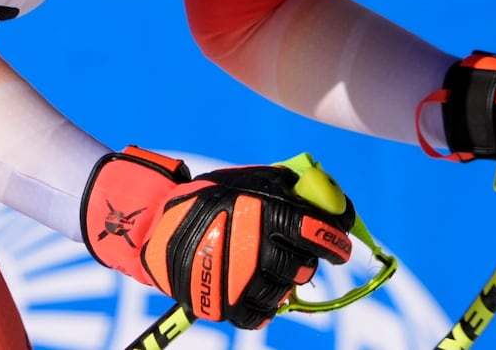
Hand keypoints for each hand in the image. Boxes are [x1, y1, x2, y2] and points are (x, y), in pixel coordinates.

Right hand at [81, 147, 353, 327]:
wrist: (155, 226)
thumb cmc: (212, 199)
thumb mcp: (251, 181)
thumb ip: (293, 189)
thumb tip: (339, 206)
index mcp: (263, 212)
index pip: (316, 233)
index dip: (334, 242)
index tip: (339, 248)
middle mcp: (253, 247)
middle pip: (303, 266)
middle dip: (306, 260)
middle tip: (299, 253)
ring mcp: (238, 280)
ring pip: (285, 291)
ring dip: (285, 280)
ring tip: (269, 267)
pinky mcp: (223, 306)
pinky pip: (262, 315)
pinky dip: (265, 304)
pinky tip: (257, 286)